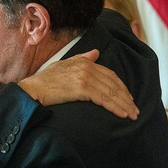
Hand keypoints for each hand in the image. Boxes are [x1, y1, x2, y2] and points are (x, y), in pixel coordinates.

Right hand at [18, 49, 138, 119]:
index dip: (121, 87)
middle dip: (126, 98)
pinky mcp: (82, 88)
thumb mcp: (64, 65)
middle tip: (135, 110)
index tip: (128, 98)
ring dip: (124, 105)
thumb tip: (96, 53)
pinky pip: (104, 99)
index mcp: (84, 62)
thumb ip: (82, 59)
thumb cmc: (45, 81)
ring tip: (133, 115)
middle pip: (113, 83)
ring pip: (111, 92)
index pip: (110, 74)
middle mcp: (87, 67)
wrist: (32, 90)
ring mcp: (85, 77)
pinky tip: (122, 114)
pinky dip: (115, 107)